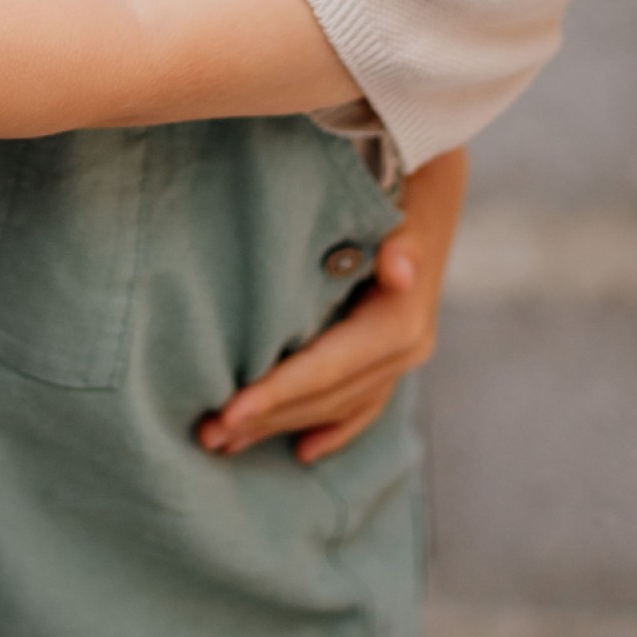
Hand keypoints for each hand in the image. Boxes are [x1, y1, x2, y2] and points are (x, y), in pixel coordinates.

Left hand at [198, 143, 467, 464]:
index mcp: (399, 321)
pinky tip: (301, 452)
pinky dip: (332, 431)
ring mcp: (404, 359)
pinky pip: (362, 407)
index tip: (227, 412)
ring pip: (336, 406)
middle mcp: (407, 348)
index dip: (276, 393)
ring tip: (227, 441)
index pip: (326, 368)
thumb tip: (400, 268)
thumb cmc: (393, 189)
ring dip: (283, 425)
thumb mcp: (391, 204)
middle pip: (325, 397)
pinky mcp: (395, 360)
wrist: (430, 184)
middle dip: (266, 417)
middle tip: (205, 435)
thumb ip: (398, 240)